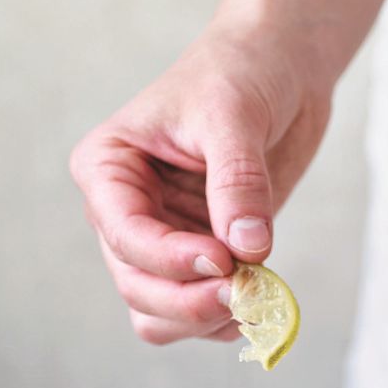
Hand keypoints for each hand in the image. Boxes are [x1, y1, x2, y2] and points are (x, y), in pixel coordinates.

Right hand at [70, 18, 330, 343]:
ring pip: (159, 313)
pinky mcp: (200, 256)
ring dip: (203, 319)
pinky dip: (225, 320)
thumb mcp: (234, 116)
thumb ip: (237, 184)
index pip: (124, 235)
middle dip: (189, 300)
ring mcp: (162, 240)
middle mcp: (124, 212)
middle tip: (246, 292)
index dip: (172, 260)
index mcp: (109, 169)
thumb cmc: (242, 72)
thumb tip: (247, 249)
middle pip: (137, 287)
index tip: (226, 258)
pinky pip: (196, 313)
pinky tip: (262, 299)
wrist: (279, 67)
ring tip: (255, 298)